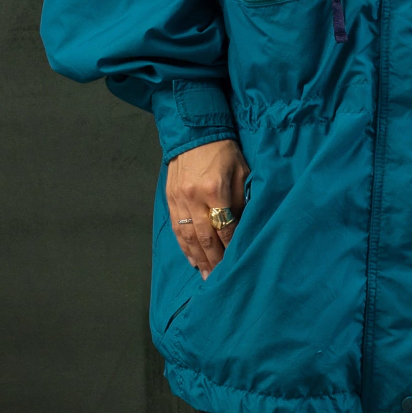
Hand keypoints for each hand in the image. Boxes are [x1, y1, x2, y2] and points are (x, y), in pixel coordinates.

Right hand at [167, 139, 249, 278]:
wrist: (194, 133)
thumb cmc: (223, 151)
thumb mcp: (241, 171)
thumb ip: (241, 200)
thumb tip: (242, 227)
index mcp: (214, 189)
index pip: (225, 226)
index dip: (232, 246)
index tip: (237, 261)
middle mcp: (194, 197)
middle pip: (205, 237)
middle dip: (214, 260)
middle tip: (220, 279)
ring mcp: (179, 199)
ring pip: (188, 236)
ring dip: (198, 258)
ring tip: (205, 275)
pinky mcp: (170, 199)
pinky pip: (177, 228)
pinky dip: (184, 246)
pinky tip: (191, 259)